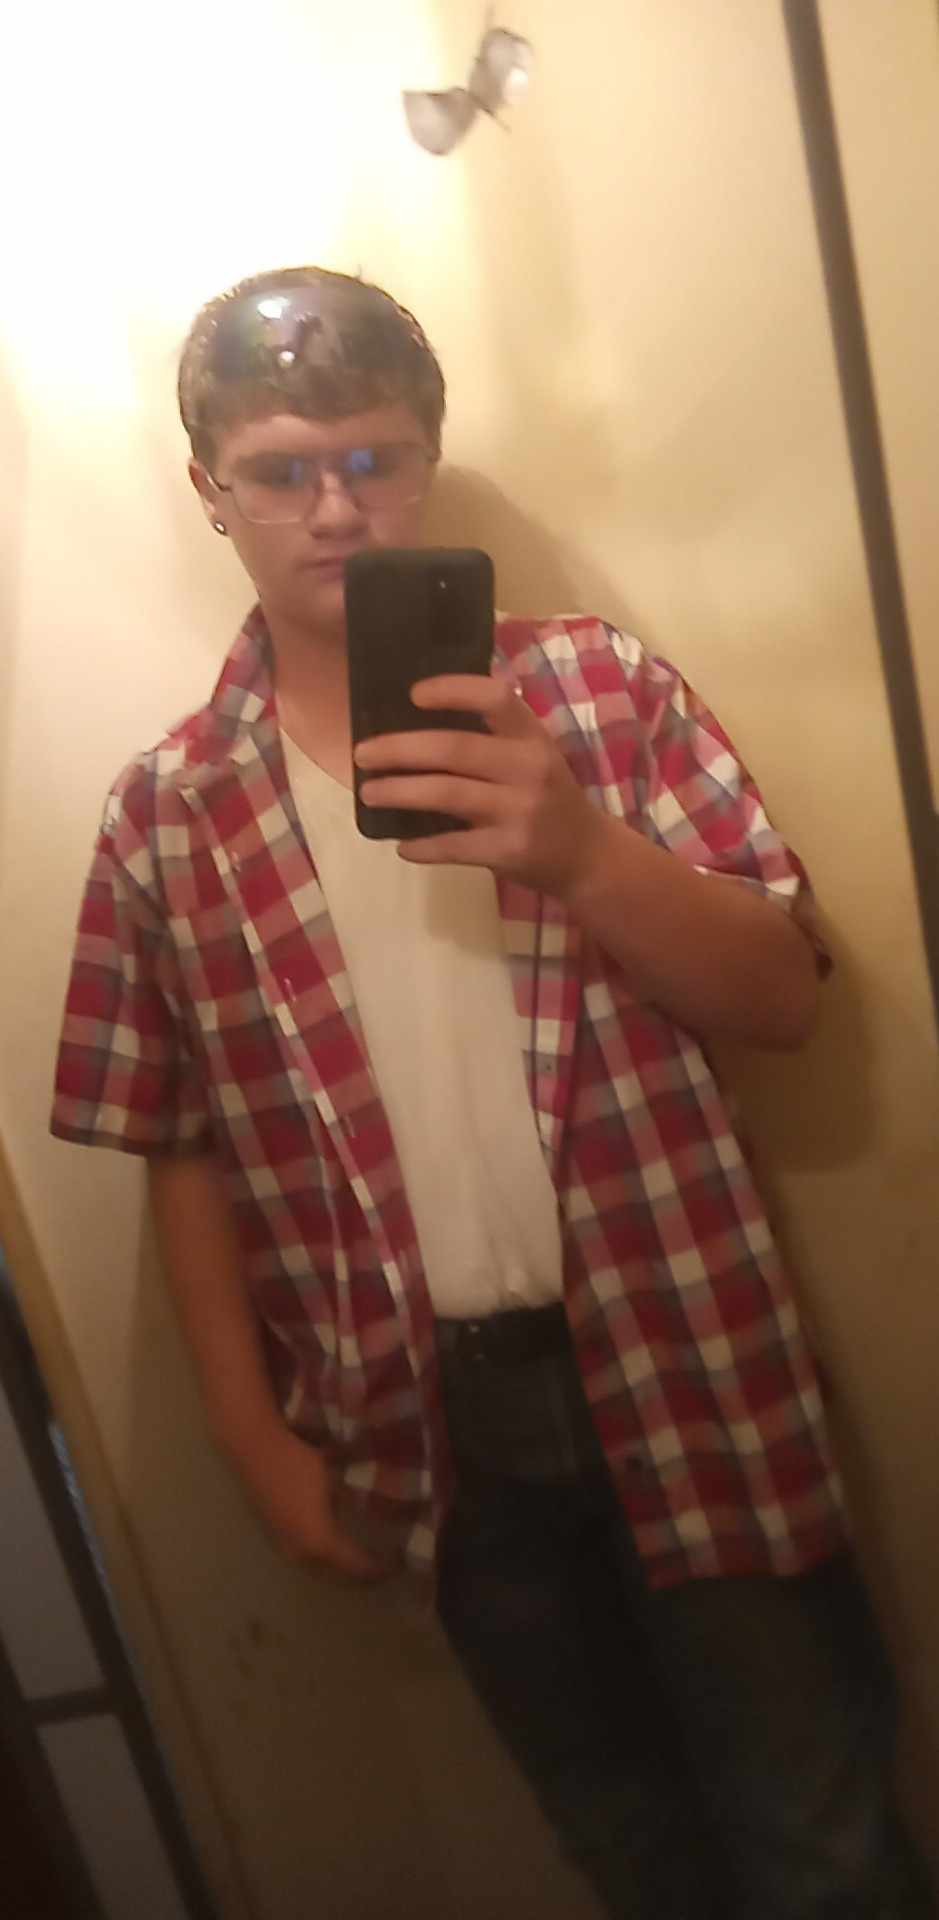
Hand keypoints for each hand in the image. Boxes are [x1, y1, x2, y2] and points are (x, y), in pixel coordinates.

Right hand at [243, 1426, 383, 1582]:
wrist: (255, 1451)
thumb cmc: (298, 1461)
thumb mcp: (335, 1478)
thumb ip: (355, 1498)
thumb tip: (378, 1507)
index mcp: (319, 1541)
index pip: (355, 1566)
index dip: (378, 1569)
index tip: (396, 1565)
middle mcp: (300, 1553)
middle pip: (336, 1577)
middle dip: (359, 1577)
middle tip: (380, 1569)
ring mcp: (283, 1547)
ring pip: (317, 1571)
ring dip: (339, 1571)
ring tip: (359, 1562)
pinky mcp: (274, 1538)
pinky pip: (304, 1561)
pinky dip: (323, 1562)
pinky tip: (331, 1549)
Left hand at [353, 673, 603, 896]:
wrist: (587, 856)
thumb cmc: (549, 798)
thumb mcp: (534, 756)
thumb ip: (492, 739)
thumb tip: (414, 725)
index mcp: (533, 738)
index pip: (494, 698)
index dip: (452, 691)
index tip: (413, 695)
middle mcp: (529, 769)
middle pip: (454, 749)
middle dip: (399, 749)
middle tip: (362, 754)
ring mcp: (519, 812)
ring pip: (446, 794)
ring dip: (399, 792)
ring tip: (369, 793)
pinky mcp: (509, 851)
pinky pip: (453, 846)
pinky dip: (422, 846)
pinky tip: (402, 845)